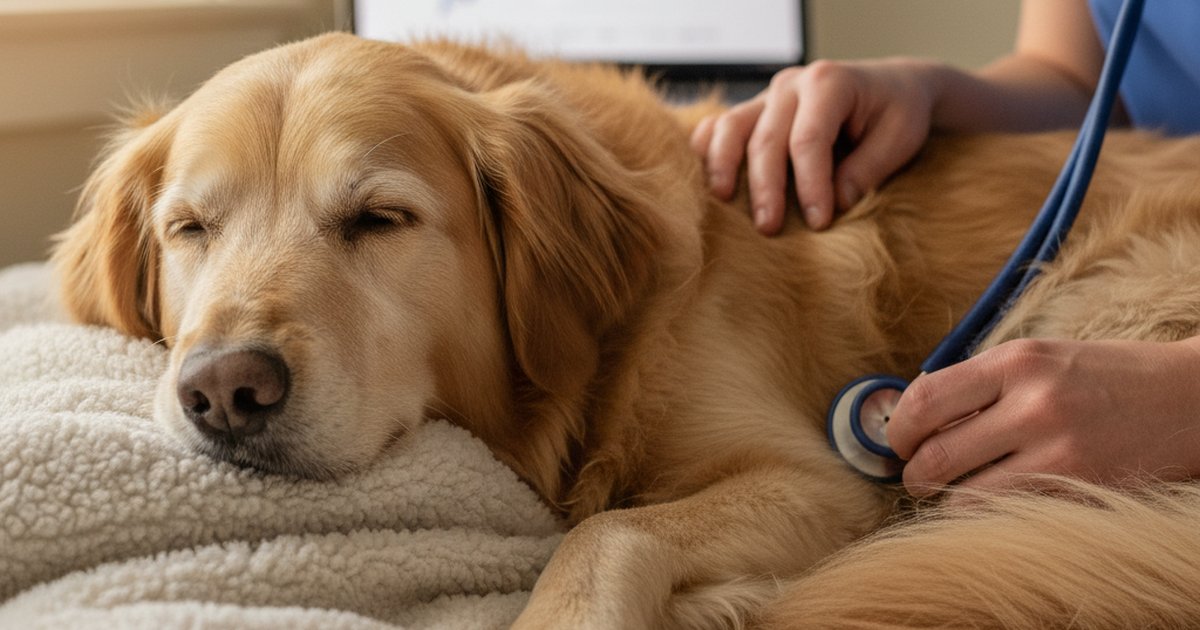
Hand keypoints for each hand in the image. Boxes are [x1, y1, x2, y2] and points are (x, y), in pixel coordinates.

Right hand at [689, 58, 937, 234]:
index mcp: (829, 82)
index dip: (810, 184)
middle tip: (768, 229)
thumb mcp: (900, 138)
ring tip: (724, 202)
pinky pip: (719, 125)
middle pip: (765, 138)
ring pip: (731, 127)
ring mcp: (767, 96)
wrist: (891, 87)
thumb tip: (835, 202)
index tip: (819, 221)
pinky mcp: (754, 111)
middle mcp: (791, 85)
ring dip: (724, 167)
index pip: (809, 139)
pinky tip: (706, 180)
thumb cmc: (898, 113)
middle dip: (765, 187)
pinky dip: (708, 150)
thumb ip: (868, 169)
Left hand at [886, 338, 1199, 496]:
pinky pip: (1005, 515)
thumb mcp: (1039, 358)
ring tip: (954, 491)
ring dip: (947, 501)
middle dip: (913, 473)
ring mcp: (1059, 451)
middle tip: (918, 475)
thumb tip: (914, 415)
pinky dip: (986, 514)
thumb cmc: (1103, 378)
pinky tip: (993, 499)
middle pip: (935, 455)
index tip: (900, 441)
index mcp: (1018, 360)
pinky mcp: (1080, 490)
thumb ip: (980, 382)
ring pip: (963, 498)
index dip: (899, 429)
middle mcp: (1034, 402)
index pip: (925, 398)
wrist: (1190, 399)